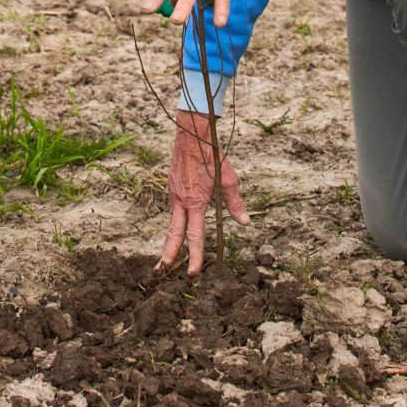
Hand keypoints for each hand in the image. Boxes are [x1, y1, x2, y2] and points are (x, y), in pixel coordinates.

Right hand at [159, 109, 250, 273]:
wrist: (192, 134)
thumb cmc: (212, 155)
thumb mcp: (228, 179)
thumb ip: (235, 203)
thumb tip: (245, 222)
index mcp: (195, 202)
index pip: (195, 236)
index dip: (194, 256)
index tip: (193, 273)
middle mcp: (181, 201)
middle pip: (173, 234)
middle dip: (167, 255)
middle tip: (161, 272)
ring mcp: (174, 193)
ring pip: (171, 222)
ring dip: (169, 240)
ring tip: (165, 256)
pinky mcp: (172, 186)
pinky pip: (173, 208)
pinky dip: (174, 221)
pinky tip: (178, 225)